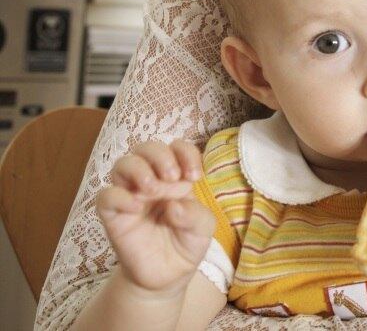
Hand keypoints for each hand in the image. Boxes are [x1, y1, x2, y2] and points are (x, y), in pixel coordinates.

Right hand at [96, 140, 213, 295]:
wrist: (167, 276)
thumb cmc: (185, 244)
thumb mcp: (203, 229)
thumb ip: (196, 215)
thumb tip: (175, 205)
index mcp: (175, 177)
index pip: (176, 147)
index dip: (186, 153)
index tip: (195, 176)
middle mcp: (151, 181)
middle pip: (146, 148)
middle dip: (161, 156)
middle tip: (173, 177)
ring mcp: (130, 196)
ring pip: (123, 164)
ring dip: (139, 169)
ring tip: (153, 189)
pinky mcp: (113, 216)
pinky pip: (106, 196)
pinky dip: (119, 196)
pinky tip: (136, 207)